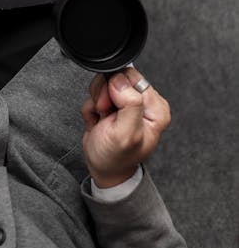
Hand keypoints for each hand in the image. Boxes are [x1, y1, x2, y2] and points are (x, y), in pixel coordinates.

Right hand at [81, 67, 171, 187]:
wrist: (103, 169)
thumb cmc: (115, 158)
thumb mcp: (125, 134)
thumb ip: (129, 105)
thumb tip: (121, 80)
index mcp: (155, 108)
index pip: (133, 78)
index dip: (116, 90)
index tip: (111, 108)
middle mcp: (145, 103)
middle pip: (117, 77)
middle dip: (104, 95)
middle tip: (105, 114)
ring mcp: (129, 103)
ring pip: (104, 83)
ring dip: (97, 101)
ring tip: (102, 119)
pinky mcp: (114, 104)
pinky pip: (97, 93)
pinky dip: (92, 107)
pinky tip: (98, 121)